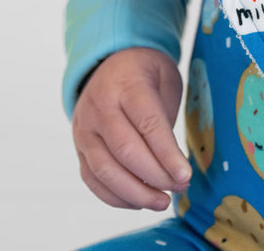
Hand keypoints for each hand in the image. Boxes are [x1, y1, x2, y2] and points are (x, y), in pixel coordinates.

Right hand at [72, 47, 191, 210]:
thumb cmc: (146, 73)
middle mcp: (99, 107)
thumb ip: (166, 118)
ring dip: (135, 193)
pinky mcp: (78, 146)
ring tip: (162, 201)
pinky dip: (115, 196)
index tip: (185, 176)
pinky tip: (138, 201)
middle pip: (126, 151)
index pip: (148, 125)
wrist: (111, 62)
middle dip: (155, 176)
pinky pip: (92, 179)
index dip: (167, 154)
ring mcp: (84, 128)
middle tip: (179, 188)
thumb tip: (174, 167)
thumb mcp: (165, 79)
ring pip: (105, 170)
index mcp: (126, 84)